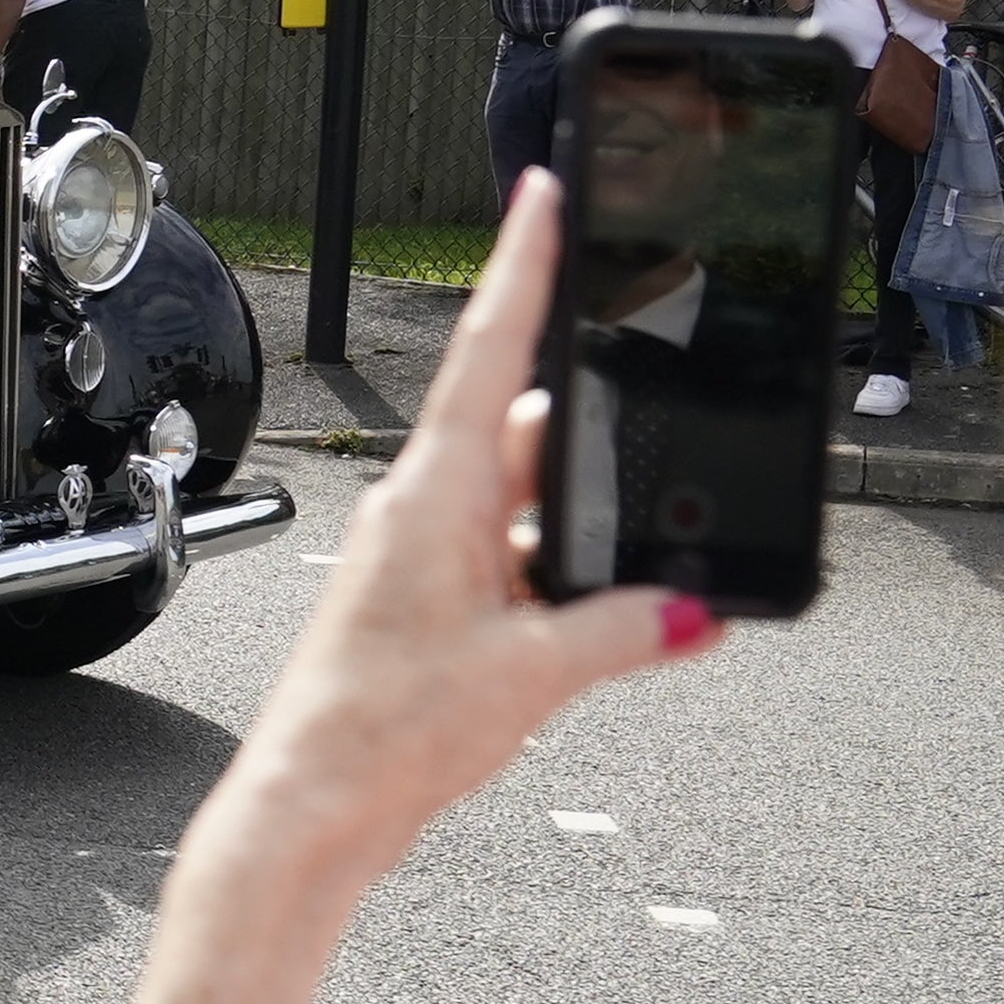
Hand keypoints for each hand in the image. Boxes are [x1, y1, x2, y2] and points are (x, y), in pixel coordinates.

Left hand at [196, 173, 704, 884]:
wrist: (312, 809)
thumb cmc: (379, 733)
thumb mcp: (530, 676)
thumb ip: (622, 633)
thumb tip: (691, 610)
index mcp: (433, 492)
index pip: (486, 349)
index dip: (520, 266)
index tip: (542, 195)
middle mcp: (425, 511)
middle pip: (528, 433)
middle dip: (597, 436)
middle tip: (660, 426)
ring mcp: (428, 560)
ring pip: (530, 505)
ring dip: (585, 526)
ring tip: (645, 564)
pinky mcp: (436, 609)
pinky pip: (519, 564)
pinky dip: (568, 579)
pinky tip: (614, 618)